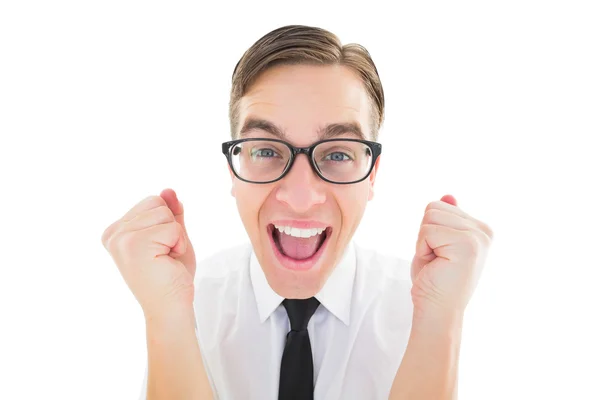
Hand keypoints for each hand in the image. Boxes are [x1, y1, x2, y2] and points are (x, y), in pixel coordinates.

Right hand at [101, 188, 196, 315]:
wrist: (171, 308)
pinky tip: (167, 263)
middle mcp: (114, 233)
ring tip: (164, 259)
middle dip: (171, 227)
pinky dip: (178, 243)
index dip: (167, 224)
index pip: (153, 200)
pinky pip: (172, 227)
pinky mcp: (134, 245)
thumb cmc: (172, 276)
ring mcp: (121, 239)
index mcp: (117, 231)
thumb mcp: (173, 237)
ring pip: (165, 212)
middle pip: (157, 202)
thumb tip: (168, 190)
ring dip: (175, 236)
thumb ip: (171, 213)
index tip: (160, 249)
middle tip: (164, 255)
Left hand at [410, 194, 493, 315]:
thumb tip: (448, 196)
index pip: (440, 205)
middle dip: (425, 234)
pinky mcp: (467, 244)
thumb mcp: (437, 243)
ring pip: (429, 216)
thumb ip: (446, 220)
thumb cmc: (434, 280)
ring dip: (424, 241)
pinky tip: (436, 265)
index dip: (428, 230)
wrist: (437, 311)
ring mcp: (478, 237)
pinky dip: (422, 248)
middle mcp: (484, 231)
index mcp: (480, 229)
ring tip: (437, 262)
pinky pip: (427, 231)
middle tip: (436, 260)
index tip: (440, 254)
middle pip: (434, 207)